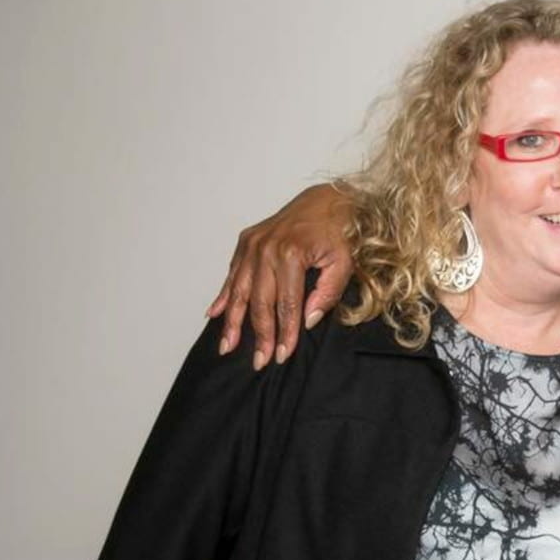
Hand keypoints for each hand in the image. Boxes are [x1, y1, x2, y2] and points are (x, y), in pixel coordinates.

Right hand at [207, 182, 355, 368]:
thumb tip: (307, 321)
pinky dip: (224, 295)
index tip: (282, 356)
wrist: (328, 198)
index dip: (284, 333)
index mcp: (290, 254)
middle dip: (259, 335)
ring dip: (233, 321)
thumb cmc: (340, 230)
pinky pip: (233, 273)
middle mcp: (266, 249)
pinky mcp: (247, 241)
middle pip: (259, 302)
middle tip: (259, 361)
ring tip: (228, 346)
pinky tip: (215, 315)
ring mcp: (253, 244)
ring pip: (239, 290)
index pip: (286, 305)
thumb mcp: (344, 262)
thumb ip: (327, 293)